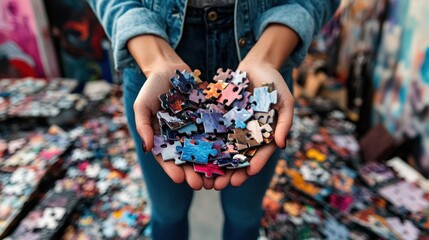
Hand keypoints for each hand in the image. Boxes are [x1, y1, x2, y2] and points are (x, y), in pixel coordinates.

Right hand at [129, 35, 212, 189]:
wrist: (170, 68)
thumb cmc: (152, 88)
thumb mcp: (142, 105)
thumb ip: (143, 125)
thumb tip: (147, 148)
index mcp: (164, 139)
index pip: (168, 159)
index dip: (173, 170)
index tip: (179, 179)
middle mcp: (182, 138)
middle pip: (189, 160)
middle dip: (194, 173)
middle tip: (201, 184)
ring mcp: (197, 129)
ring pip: (205, 150)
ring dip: (210, 165)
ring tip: (217, 177)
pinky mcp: (210, 119)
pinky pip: (217, 132)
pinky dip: (223, 144)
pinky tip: (229, 154)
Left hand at [214, 61, 294, 189]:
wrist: (256, 65)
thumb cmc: (274, 83)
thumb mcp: (285, 100)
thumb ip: (284, 122)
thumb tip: (281, 144)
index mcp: (265, 135)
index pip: (261, 154)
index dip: (256, 164)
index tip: (249, 173)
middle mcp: (248, 135)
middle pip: (240, 158)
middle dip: (232, 173)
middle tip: (222, 185)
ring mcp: (234, 128)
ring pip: (224, 150)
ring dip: (216, 165)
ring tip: (207, 178)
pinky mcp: (220, 119)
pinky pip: (212, 133)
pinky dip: (205, 144)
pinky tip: (196, 154)